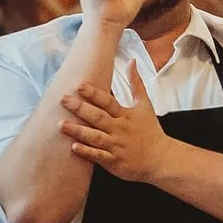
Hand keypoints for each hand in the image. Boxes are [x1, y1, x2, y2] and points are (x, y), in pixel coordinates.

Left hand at [59, 67, 171, 185]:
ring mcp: (116, 146)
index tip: (79, 86)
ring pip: (95, 137)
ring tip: (61, 125)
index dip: (94, 94)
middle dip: (80, 108)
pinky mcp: (114, 161)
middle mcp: (120, 129)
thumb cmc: (150, 130)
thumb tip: (132, 61)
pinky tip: (74, 147)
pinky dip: (87, 152)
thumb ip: (136, 83)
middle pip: (98, 117)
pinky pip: (99, 156)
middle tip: (63, 100)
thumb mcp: (144, 104)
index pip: (108, 102)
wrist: (161, 158)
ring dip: (78, 131)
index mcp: (125, 114)